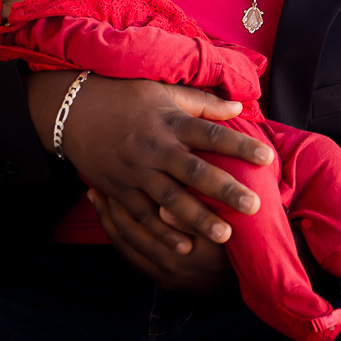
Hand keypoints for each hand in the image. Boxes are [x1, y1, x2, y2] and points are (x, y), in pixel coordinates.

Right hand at [26, 73, 272, 254]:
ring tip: (225, 236)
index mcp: (171, 122)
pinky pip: (143, 216)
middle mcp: (156, 149)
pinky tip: (184, 248)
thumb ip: (203, 104)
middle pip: (195, 172)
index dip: (240, 145)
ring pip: (171, 200)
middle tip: (254, 206)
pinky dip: (163, 233)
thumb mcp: (165, 92)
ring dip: (198, 220)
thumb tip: (239, 107)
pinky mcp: (120, 190)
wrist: (73, 109)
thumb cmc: (126, 96)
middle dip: (225, 191)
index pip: (212, 135)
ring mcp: (136, 172)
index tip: (267, 157)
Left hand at [89, 189, 233, 292]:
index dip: (121, 203)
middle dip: (109, 212)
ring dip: (111, 223)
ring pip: (126, 247)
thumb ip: (195, 219)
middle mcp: (165, 268)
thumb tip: (163, 209)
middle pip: (125, 237)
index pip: (136, 228)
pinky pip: (133, 257)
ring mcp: (164, 275)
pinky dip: (122, 236)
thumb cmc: (244, 246)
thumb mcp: (225, 232)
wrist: (257, 279)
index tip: (112, 178)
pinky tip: (115, 220)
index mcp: (176, 255)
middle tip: (96, 187)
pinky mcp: (166, 279)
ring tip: (97, 199)